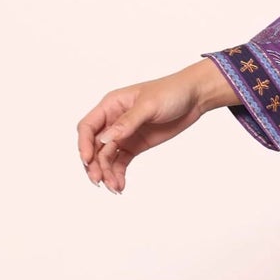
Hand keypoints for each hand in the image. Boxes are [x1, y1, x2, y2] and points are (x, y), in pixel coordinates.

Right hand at [77, 57, 239, 192]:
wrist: (194, 97)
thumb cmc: (171, 92)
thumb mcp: (148, 105)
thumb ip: (127, 122)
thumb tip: (104, 139)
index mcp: (111, 105)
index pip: (88, 127)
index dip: (84, 144)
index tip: (88, 160)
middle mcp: (113, 121)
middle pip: (95, 146)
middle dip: (95, 164)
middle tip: (99, 181)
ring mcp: (124, 134)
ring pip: (107, 157)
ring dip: (107, 173)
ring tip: (114, 187)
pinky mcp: (135, 145)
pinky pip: (121, 162)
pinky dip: (119, 173)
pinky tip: (120, 185)